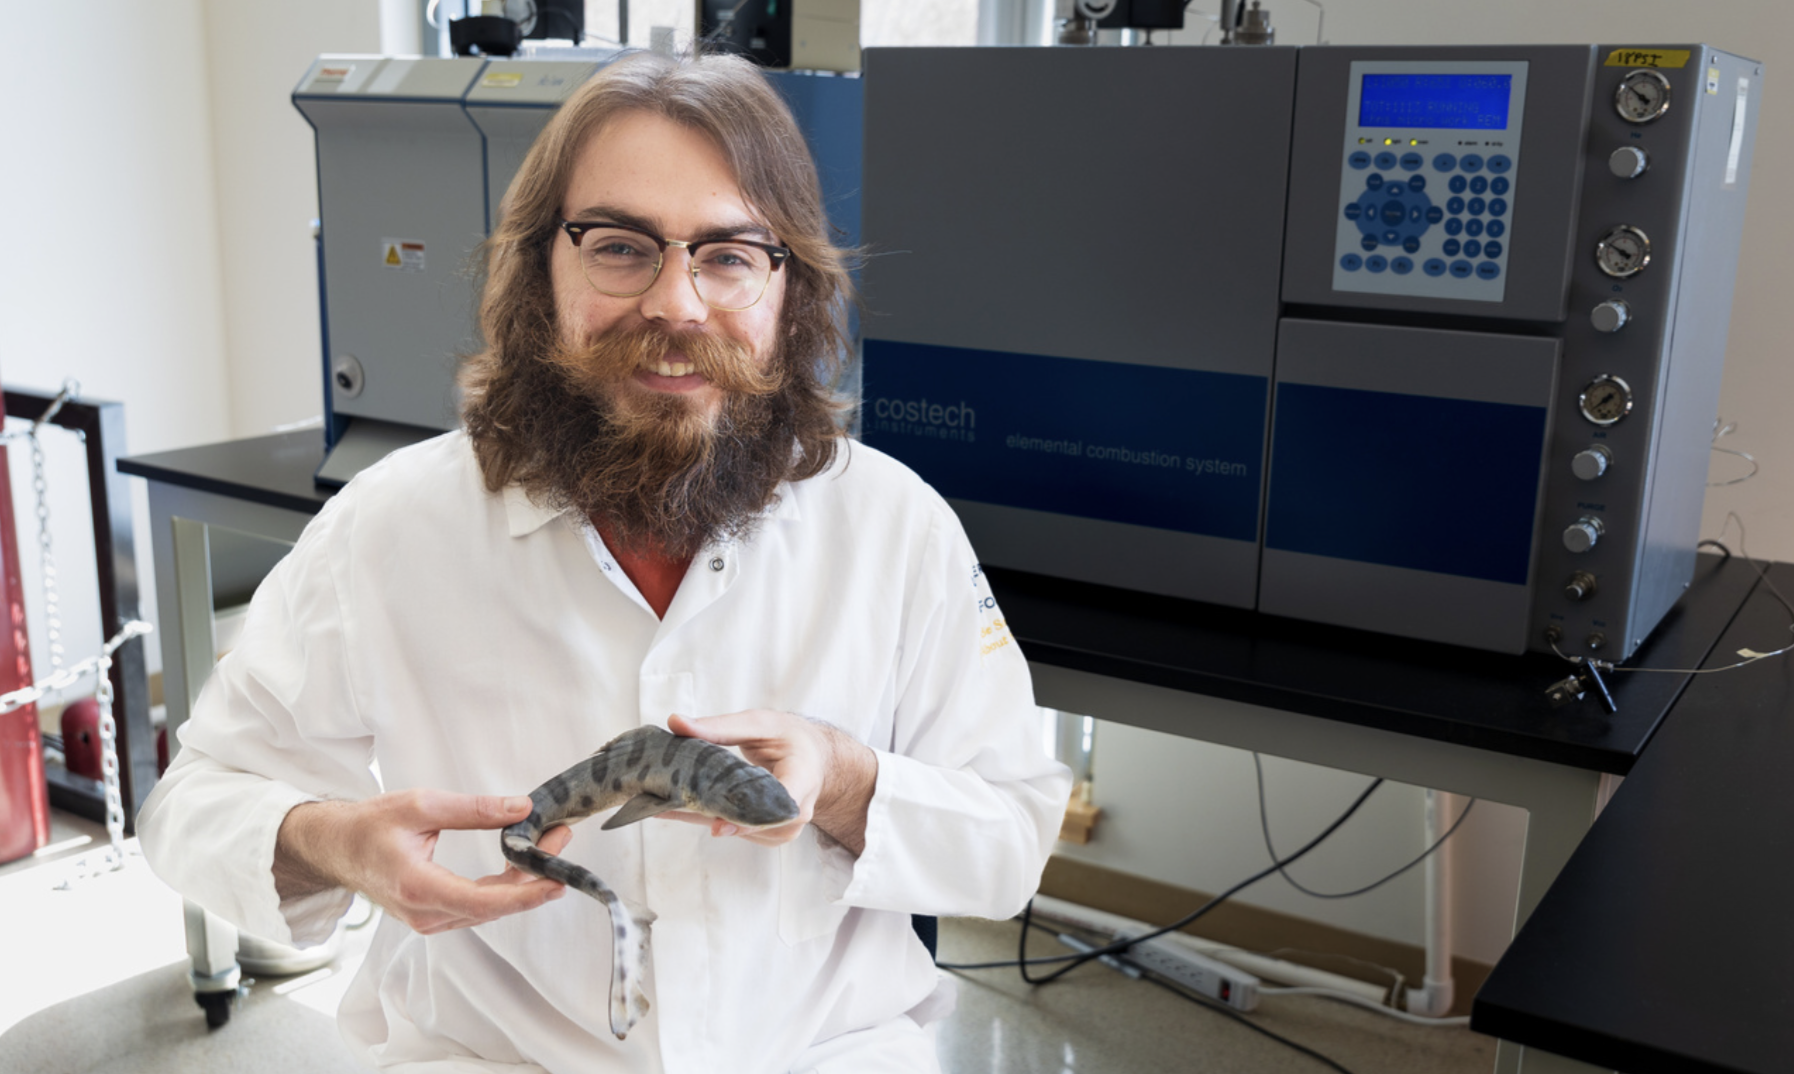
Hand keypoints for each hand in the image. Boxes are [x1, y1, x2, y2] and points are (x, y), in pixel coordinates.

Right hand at [275, 790, 569, 934]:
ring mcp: (428, 920)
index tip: (557, 881)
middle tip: (561, 839)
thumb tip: (522, 808)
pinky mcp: (433, 916)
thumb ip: (474, 809)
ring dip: (523, 881)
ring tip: (549, 844)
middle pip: (494, 906)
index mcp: (418, 887)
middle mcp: (424, 913)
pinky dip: (504, 887)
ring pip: (489, 910)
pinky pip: (477, 907)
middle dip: (534, 877)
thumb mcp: (422, 805)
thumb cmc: (371, 825)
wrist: (337, 847)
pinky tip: (522, 863)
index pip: (483, 901)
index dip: (525, 894)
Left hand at [666, 711, 876, 853]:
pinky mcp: (770, 836)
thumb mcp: (758, 723)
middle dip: (707, 814)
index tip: (719, 824)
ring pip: (737, 829)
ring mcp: (784, 829)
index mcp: (803, 778)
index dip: (749, 817)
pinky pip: (735, 830)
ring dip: (701, 817)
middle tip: (664, 804)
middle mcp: (796, 811)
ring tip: (662, 804)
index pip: (780, 805)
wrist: (813, 759)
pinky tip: (680, 809)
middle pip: (751, 822)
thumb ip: (719, 726)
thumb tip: (675, 722)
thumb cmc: (789, 738)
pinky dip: (709, 819)